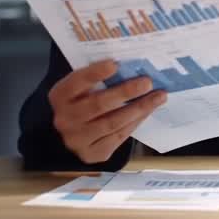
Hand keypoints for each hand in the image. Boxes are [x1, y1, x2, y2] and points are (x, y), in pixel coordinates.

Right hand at [48, 59, 166, 163]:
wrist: (72, 131)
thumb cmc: (82, 100)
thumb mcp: (81, 86)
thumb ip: (97, 77)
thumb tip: (130, 65)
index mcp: (59, 96)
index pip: (77, 82)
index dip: (95, 73)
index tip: (115, 64)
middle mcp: (64, 119)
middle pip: (98, 104)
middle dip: (125, 92)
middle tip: (147, 82)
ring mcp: (77, 140)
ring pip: (112, 123)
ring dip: (139, 109)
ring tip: (158, 97)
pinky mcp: (91, 154)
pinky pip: (118, 137)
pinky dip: (135, 122)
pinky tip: (148, 111)